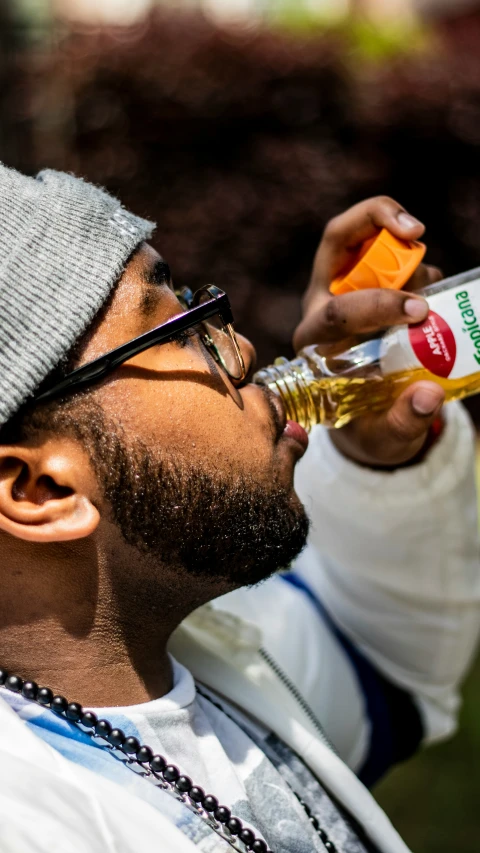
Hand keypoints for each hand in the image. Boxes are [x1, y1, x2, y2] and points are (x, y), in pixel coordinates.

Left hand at [293, 197, 444, 468]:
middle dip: (376, 222)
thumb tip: (429, 396)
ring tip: (432, 283)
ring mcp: (346, 285)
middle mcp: (322, 304)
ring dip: (405, 244)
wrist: (369, 416)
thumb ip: (403, 421)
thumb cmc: (369, 425)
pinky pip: (393, 250)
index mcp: (314, 343)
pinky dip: (417, 257)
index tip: (418, 311)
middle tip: (416, 232)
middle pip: (338, 239)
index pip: (335, 311)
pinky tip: (433, 286)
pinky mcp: (370, 280)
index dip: (377, 305)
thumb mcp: (383, 436)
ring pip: (367, 237)